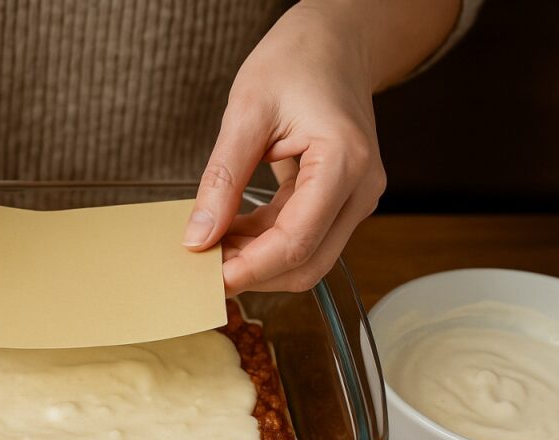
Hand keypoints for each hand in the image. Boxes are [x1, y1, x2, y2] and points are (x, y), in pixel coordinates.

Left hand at [183, 0, 457, 294]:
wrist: (333, 43)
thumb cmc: (296, 62)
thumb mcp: (245, 113)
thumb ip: (222, 179)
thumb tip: (198, 236)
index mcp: (344, 163)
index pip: (297, 241)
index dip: (251, 268)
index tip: (208, 276)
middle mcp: (360, 189)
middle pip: (307, 263)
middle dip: (253, 273)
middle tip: (202, 265)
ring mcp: (355, 198)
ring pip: (307, 258)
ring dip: (257, 261)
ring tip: (211, 245)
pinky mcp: (340, 200)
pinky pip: (304, 237)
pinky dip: (265, 242)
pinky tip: (231, 231)